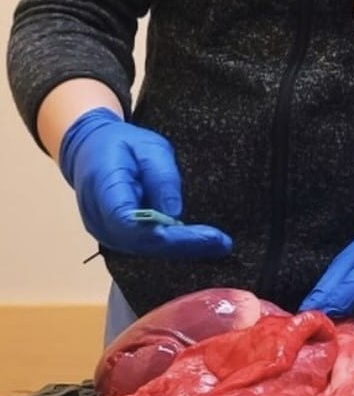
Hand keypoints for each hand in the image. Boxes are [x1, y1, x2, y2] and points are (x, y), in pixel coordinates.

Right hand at [58, 108, 232, 257]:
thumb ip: (161, 177)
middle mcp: (97, 218)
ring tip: (216, 246)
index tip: (207, 236)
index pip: (133, 224)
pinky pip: (140, 246)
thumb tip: (175, 214)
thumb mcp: (149, 147)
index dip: (170, 236)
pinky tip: (195, 245)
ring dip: (178, 251)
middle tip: (222, 244)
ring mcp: (101, 231)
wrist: (90, 150)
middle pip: (140, 243)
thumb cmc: (123, 144)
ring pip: (141, 250)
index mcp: (104, 189)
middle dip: (183, 246)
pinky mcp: (112, 236)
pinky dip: (168, 248)